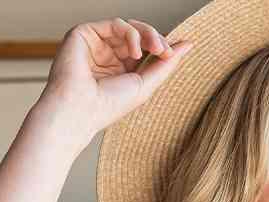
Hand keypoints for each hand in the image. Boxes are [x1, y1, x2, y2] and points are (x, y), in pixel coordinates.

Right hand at [40, 18, 193, 138]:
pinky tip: (135, 51)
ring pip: (129, 27)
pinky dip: (130, 34)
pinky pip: (115, 23)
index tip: (184, 45)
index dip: (163, 47)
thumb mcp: (145, 85)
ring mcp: (96, 43)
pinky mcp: (84, 32)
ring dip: (148, 35)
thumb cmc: (108, 106)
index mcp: (120, 69)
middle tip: (166, 51)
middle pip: (139, 35)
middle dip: (157, 40)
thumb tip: (188, 45)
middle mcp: (107, 55)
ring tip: (156, 50)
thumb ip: (165, 65)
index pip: (145, 50)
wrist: (80, 110)